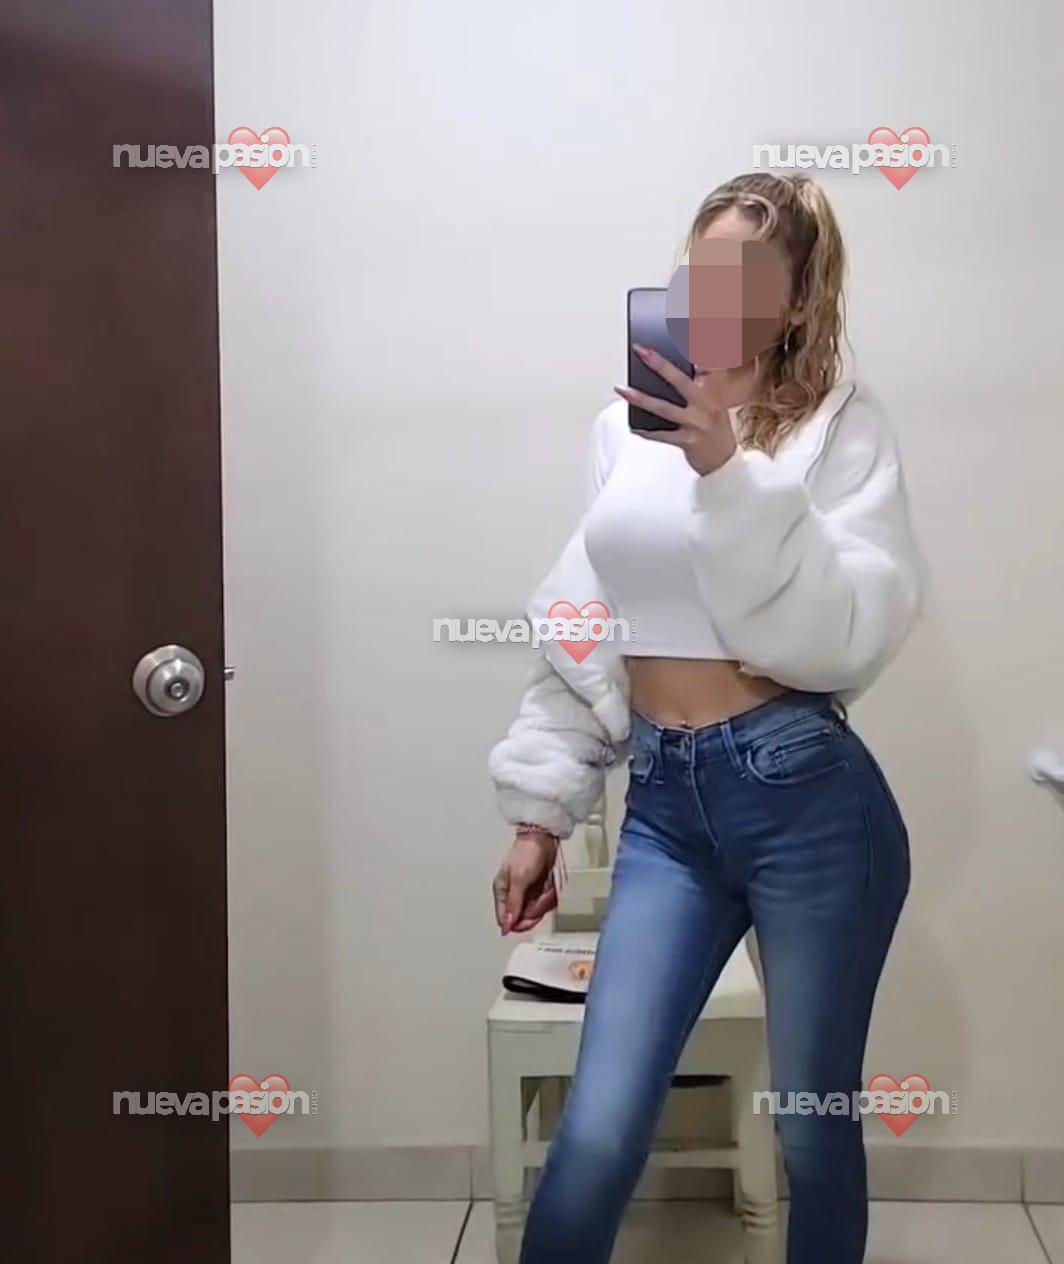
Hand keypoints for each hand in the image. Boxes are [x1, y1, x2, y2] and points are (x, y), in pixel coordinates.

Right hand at [493, 830, 559, 934]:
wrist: (543, 839)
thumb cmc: (527, 853)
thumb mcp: (519, 879)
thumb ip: (513, 903)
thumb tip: (506, 925)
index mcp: (502, 892)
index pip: (505, 919)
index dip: (518, 923)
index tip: (531, 917)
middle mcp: (513, 895)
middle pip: (523, 918)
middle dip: (535, 908)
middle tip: (541, 896)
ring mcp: (526, 894)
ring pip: (536, 912)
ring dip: (544, 901)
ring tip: (546, 887)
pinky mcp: (538, 892)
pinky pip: (545, 904)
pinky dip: (549, 897)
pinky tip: (550, 887)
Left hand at [615, 344, 743, 475]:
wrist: (724, 463)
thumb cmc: (714, 429)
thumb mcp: (713, 403)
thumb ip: (699, 384)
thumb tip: (678, 368)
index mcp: (713, 391)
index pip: (705, 363)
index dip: (695, 346)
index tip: (683, 328)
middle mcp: (707, 404)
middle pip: (679, 380)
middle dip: (658, 364)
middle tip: (640, 350)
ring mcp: (698, 423)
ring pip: (665, 408)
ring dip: (641, 398)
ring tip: (622, 390)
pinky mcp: (689, 441)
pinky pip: (662, 435)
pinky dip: (646, 431)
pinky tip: (634, 426)